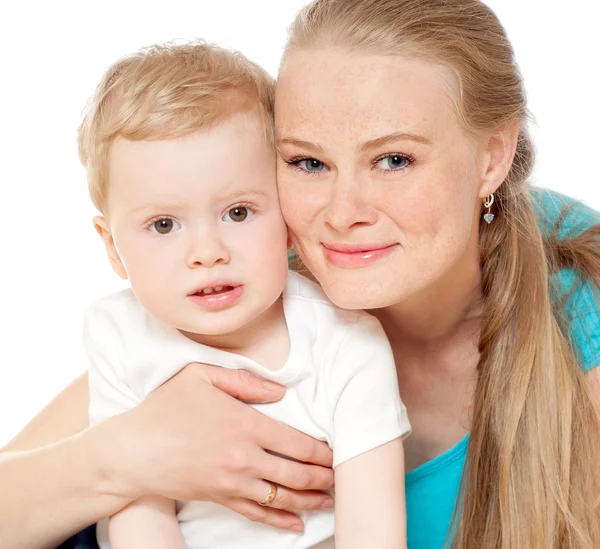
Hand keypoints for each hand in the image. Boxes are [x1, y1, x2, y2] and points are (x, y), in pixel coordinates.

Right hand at [105, 364, 333, 531]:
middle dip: (324, 477)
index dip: (322, 451)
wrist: (131, 452)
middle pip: (297, 473)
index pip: (298, 443)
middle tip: (341, 477)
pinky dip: (281, 522)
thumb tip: (281, 392)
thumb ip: (245, 381)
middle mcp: (246, 458)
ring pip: (283, 497)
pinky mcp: (220, 499)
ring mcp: (233, 483)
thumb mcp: (202, 376)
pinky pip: (258, 515)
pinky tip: (297, 524)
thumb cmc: (166, 408)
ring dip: (311, 500)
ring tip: (330, 499)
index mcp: (246, 425)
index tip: (336, 451)